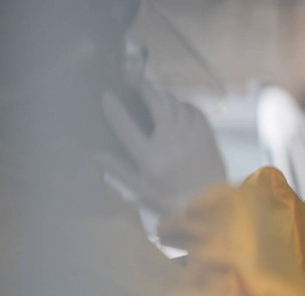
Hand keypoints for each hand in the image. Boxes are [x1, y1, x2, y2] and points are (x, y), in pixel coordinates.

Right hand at [101, 82, 226, 217]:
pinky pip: (193, 109)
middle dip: (142, 88)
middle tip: (133, 81)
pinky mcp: (207, 134)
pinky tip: (175, 105)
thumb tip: (92, 153)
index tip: (107, 96)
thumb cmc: (172, 200)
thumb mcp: (141, 189)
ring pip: (175, 103)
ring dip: (162, 94)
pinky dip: (181, 103)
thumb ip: (118, 169)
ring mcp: (192, 135)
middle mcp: (172, 142)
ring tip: (151, 91)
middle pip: (156, 104)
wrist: (211, 204)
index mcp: (152, 159)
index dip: (115, 109)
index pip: (127, 128)